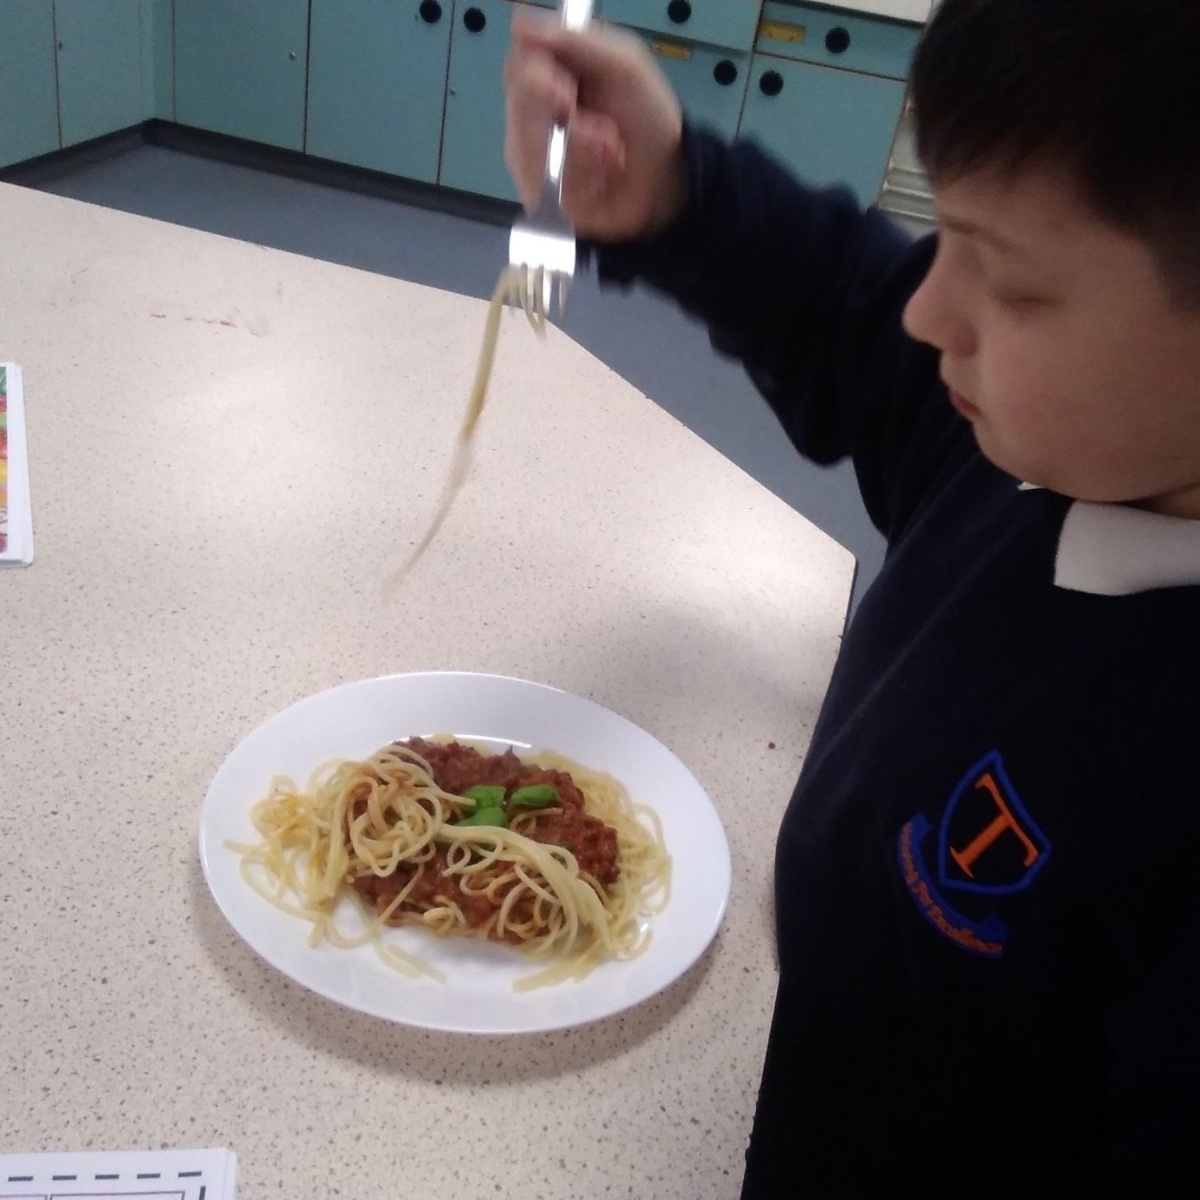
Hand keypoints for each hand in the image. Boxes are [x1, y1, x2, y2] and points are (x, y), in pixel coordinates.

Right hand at [504, 10, 688, 242]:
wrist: (666, 179)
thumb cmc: (647, 118)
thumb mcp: (625, 65)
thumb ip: (577, 41)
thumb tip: (520, 22)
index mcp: (551, 72)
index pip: (519, 62)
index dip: (537, 74)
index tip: (566, 86)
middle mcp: (534, 111)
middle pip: (518, 104)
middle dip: (566, 118)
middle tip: (600, 129)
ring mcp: (532, 153)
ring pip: (529, 145)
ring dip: (581, 150)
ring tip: (612, 153)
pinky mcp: (537, 191)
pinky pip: (541, 181)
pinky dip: (580, 177)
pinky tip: (601, 177)